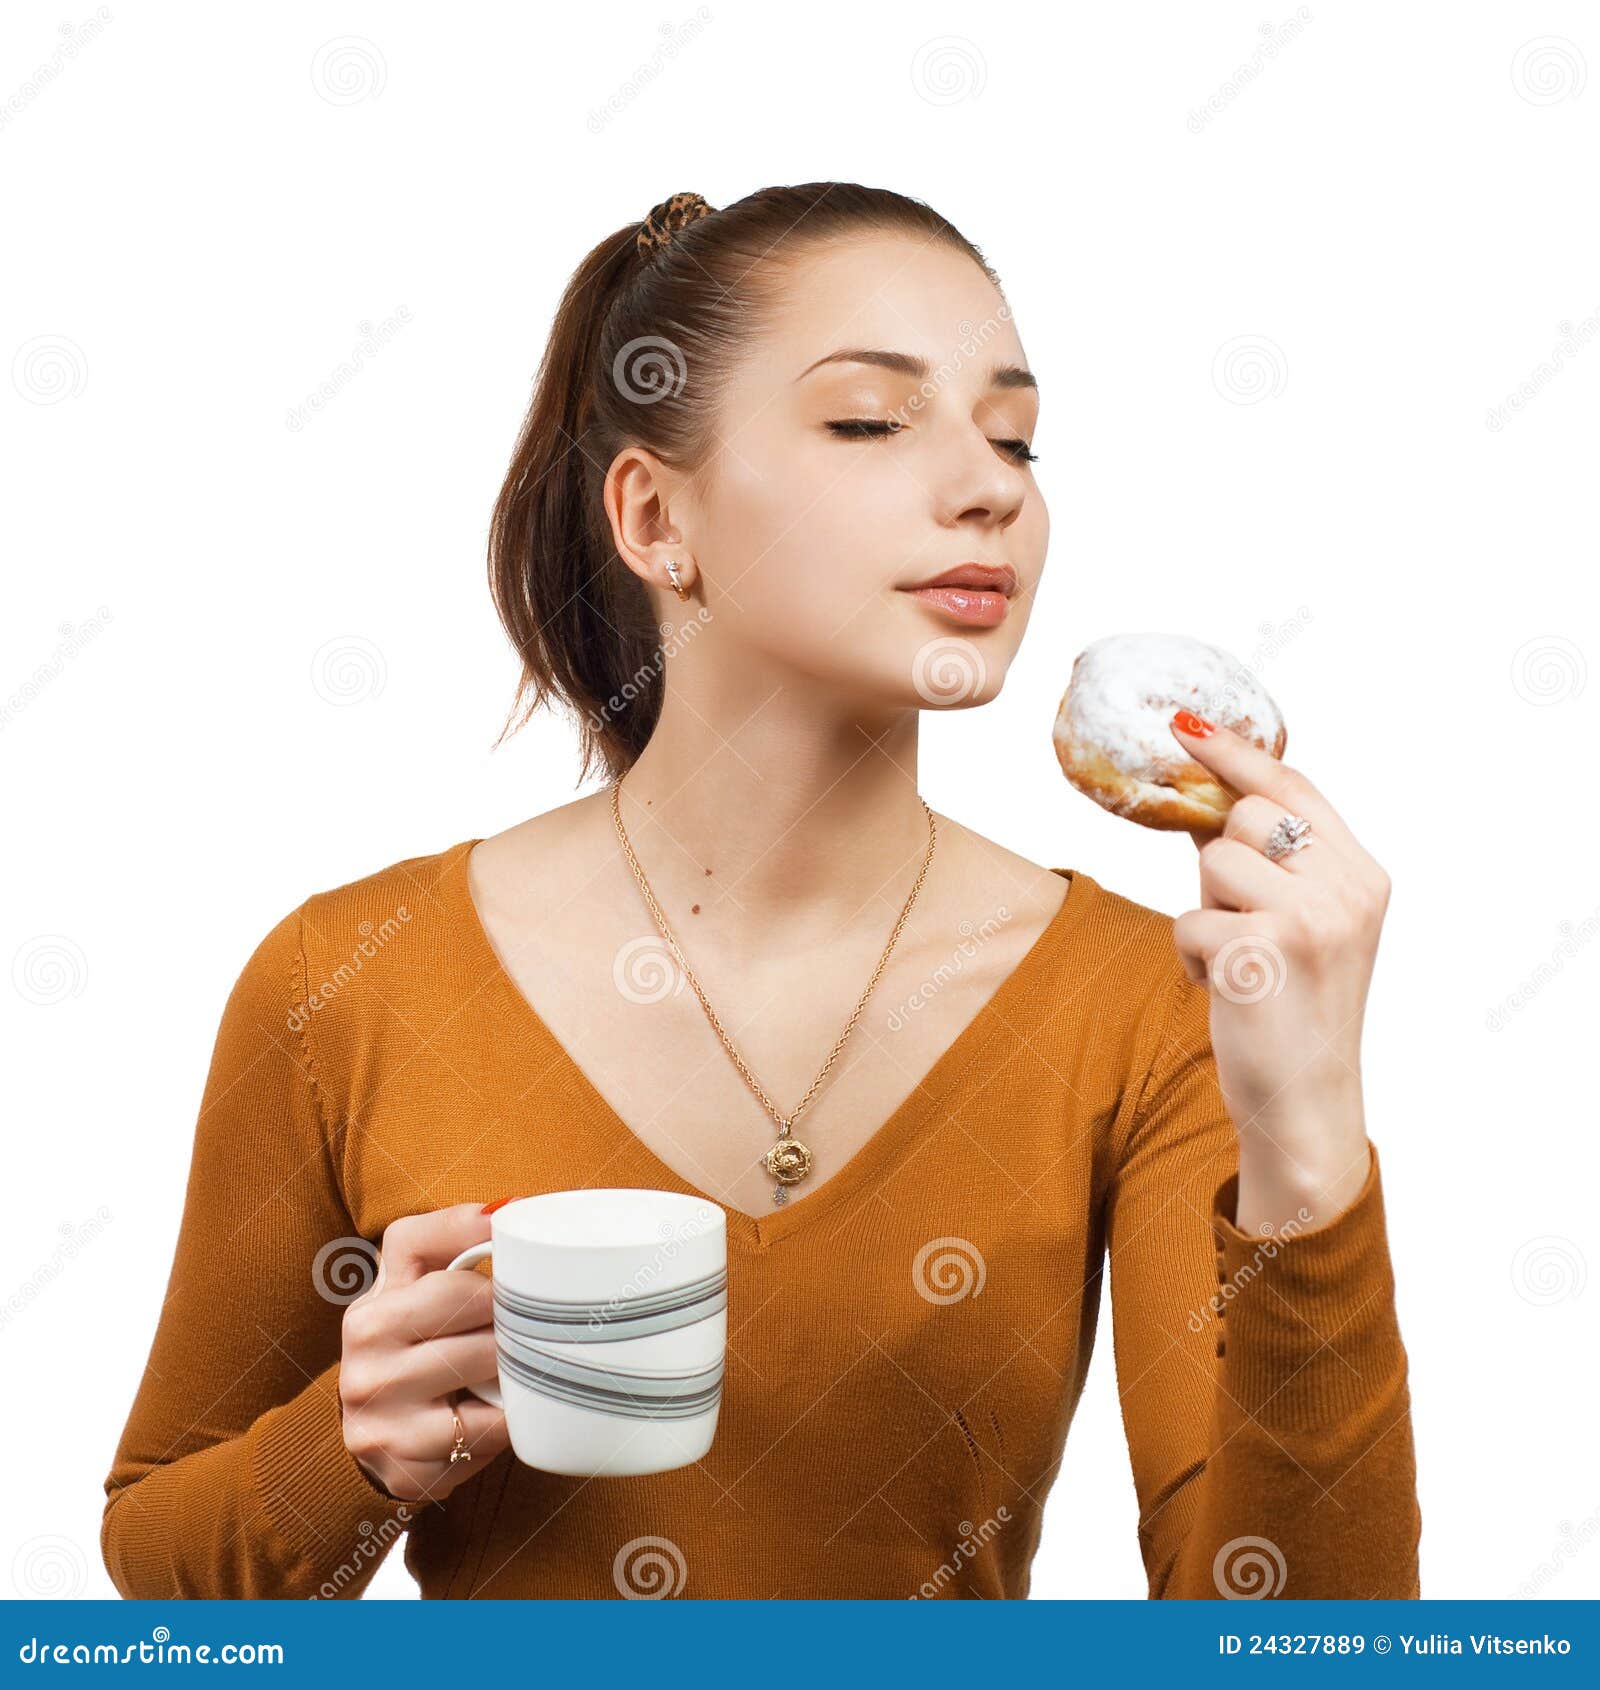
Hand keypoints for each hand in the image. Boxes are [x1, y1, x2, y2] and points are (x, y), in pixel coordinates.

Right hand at [338, 1201, 509, 1504]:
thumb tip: (514, 1208)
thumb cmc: (420, 1353)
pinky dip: (506, 1418)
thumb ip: (457, 1247)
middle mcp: (365, 1339)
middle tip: (532, 1317)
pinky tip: (500, 1410)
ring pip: (481, 1359)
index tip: (514, 1224)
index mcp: (376, 1294)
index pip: (421, 1240)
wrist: (377, 1439)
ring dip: (515, 1362)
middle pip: (467, 1296)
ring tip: (520, 1363)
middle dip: (509, 1306)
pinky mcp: (398, 1454)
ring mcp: (375, 1399)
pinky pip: (484, 1426)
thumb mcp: (423, 1297)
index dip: (473, 1230)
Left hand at [1168, 709, 1390, 1230]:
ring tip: (1238, 962)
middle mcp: (1347, 889)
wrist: (1306, 1104)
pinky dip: (1190, 958)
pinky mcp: (1263, 951)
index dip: (1238, 752)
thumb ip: (1267, 861)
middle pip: (1243, 819)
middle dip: (1220, 868)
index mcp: (1363, 875)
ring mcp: (1311, 918)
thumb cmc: (1292, 1010)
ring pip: (1211, 864)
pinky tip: (1223, 990)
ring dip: (1206, 914)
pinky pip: (1188, 921)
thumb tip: (1206, 799)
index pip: (1294, 789)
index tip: (1186, 725)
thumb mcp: (1299, 923)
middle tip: (1242, 926)